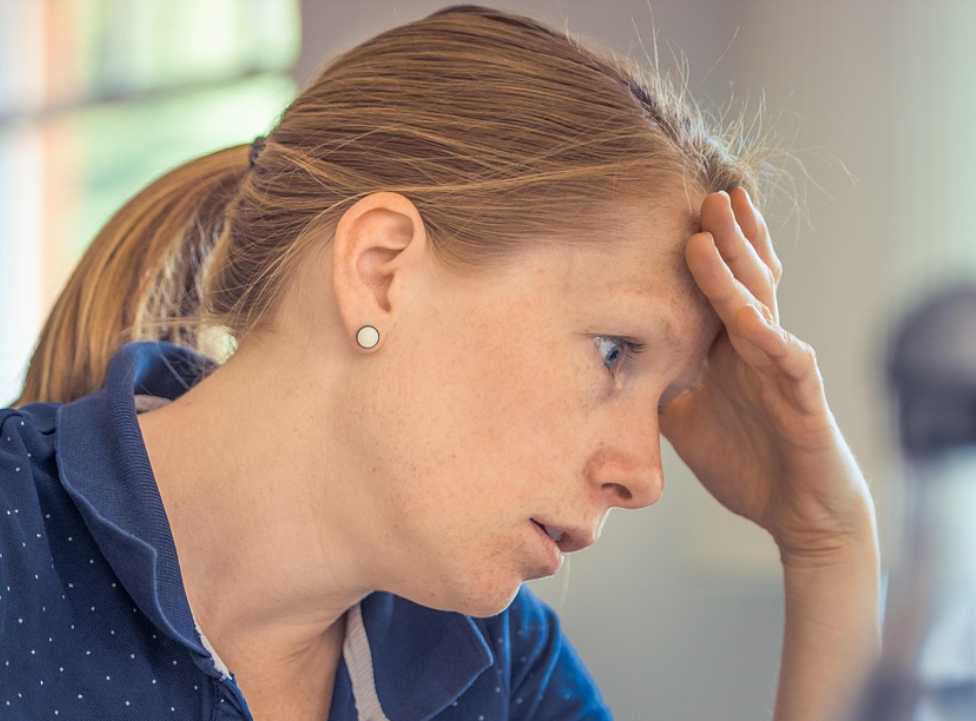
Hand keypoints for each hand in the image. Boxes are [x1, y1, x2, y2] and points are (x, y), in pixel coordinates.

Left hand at [661, 189, 874, 561]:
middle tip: (705, 193)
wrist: (798, 513)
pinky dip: (770, 339)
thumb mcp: (685, 419)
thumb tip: (609, 365)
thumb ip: (658, 386)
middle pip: (743, 281)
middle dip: (725, 236)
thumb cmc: (746, 461)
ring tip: (714, 230)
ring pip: (761, 307)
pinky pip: (789, 363)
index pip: (719, 287)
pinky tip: (749, 318)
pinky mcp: (805, 400)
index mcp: (732, 350)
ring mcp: (783, 370)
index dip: (708, 250)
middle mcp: (759, 349)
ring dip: (736, 270)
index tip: (680, 209)